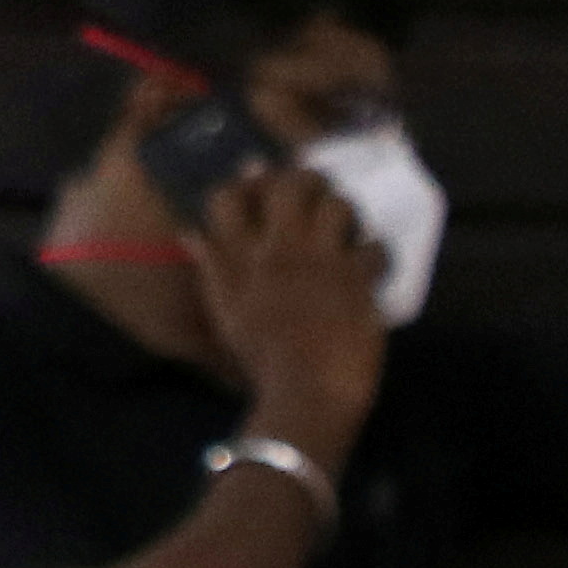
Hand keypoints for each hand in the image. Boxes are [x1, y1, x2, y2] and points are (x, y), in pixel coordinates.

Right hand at [181, 156, 383, 446]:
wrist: (305, 393)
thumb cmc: (263, 358)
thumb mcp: (225, 312)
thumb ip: (211, 266)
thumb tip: (189, 231)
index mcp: (239, 259)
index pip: (227, 198)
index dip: (245, 180)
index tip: (258, 174)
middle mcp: (278, 251)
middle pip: (289, 187)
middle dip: (305, 178)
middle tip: (316, 188)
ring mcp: (321, 263)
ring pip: (337, 206)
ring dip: (346, 211)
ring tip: (348, 226)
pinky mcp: (357, 280)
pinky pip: (376, 247)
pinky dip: (378, 253)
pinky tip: (374, 265)